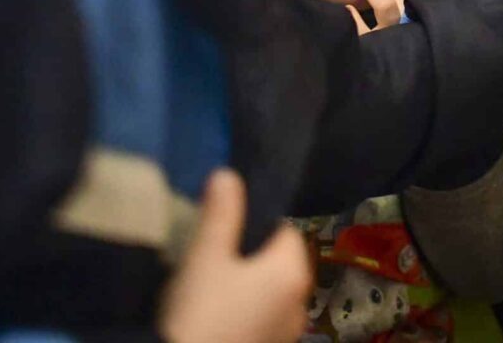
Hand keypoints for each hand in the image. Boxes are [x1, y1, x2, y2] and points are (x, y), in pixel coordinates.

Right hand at [156, 169, 311, 342]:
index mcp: (292, 272)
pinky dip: (248, 310)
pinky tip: (219, 313)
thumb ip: (221, 215)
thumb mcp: (206, 258)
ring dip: (250, 285)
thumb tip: (227, 175)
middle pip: (280, 262)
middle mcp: (300, 302)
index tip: (229, 225)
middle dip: (253, 254)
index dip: (258, 222)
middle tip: (217, 254)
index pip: (286, 230)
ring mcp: (288, 332)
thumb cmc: (202, 313)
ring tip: (214, 284)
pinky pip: (264, 318)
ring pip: (271, 293)